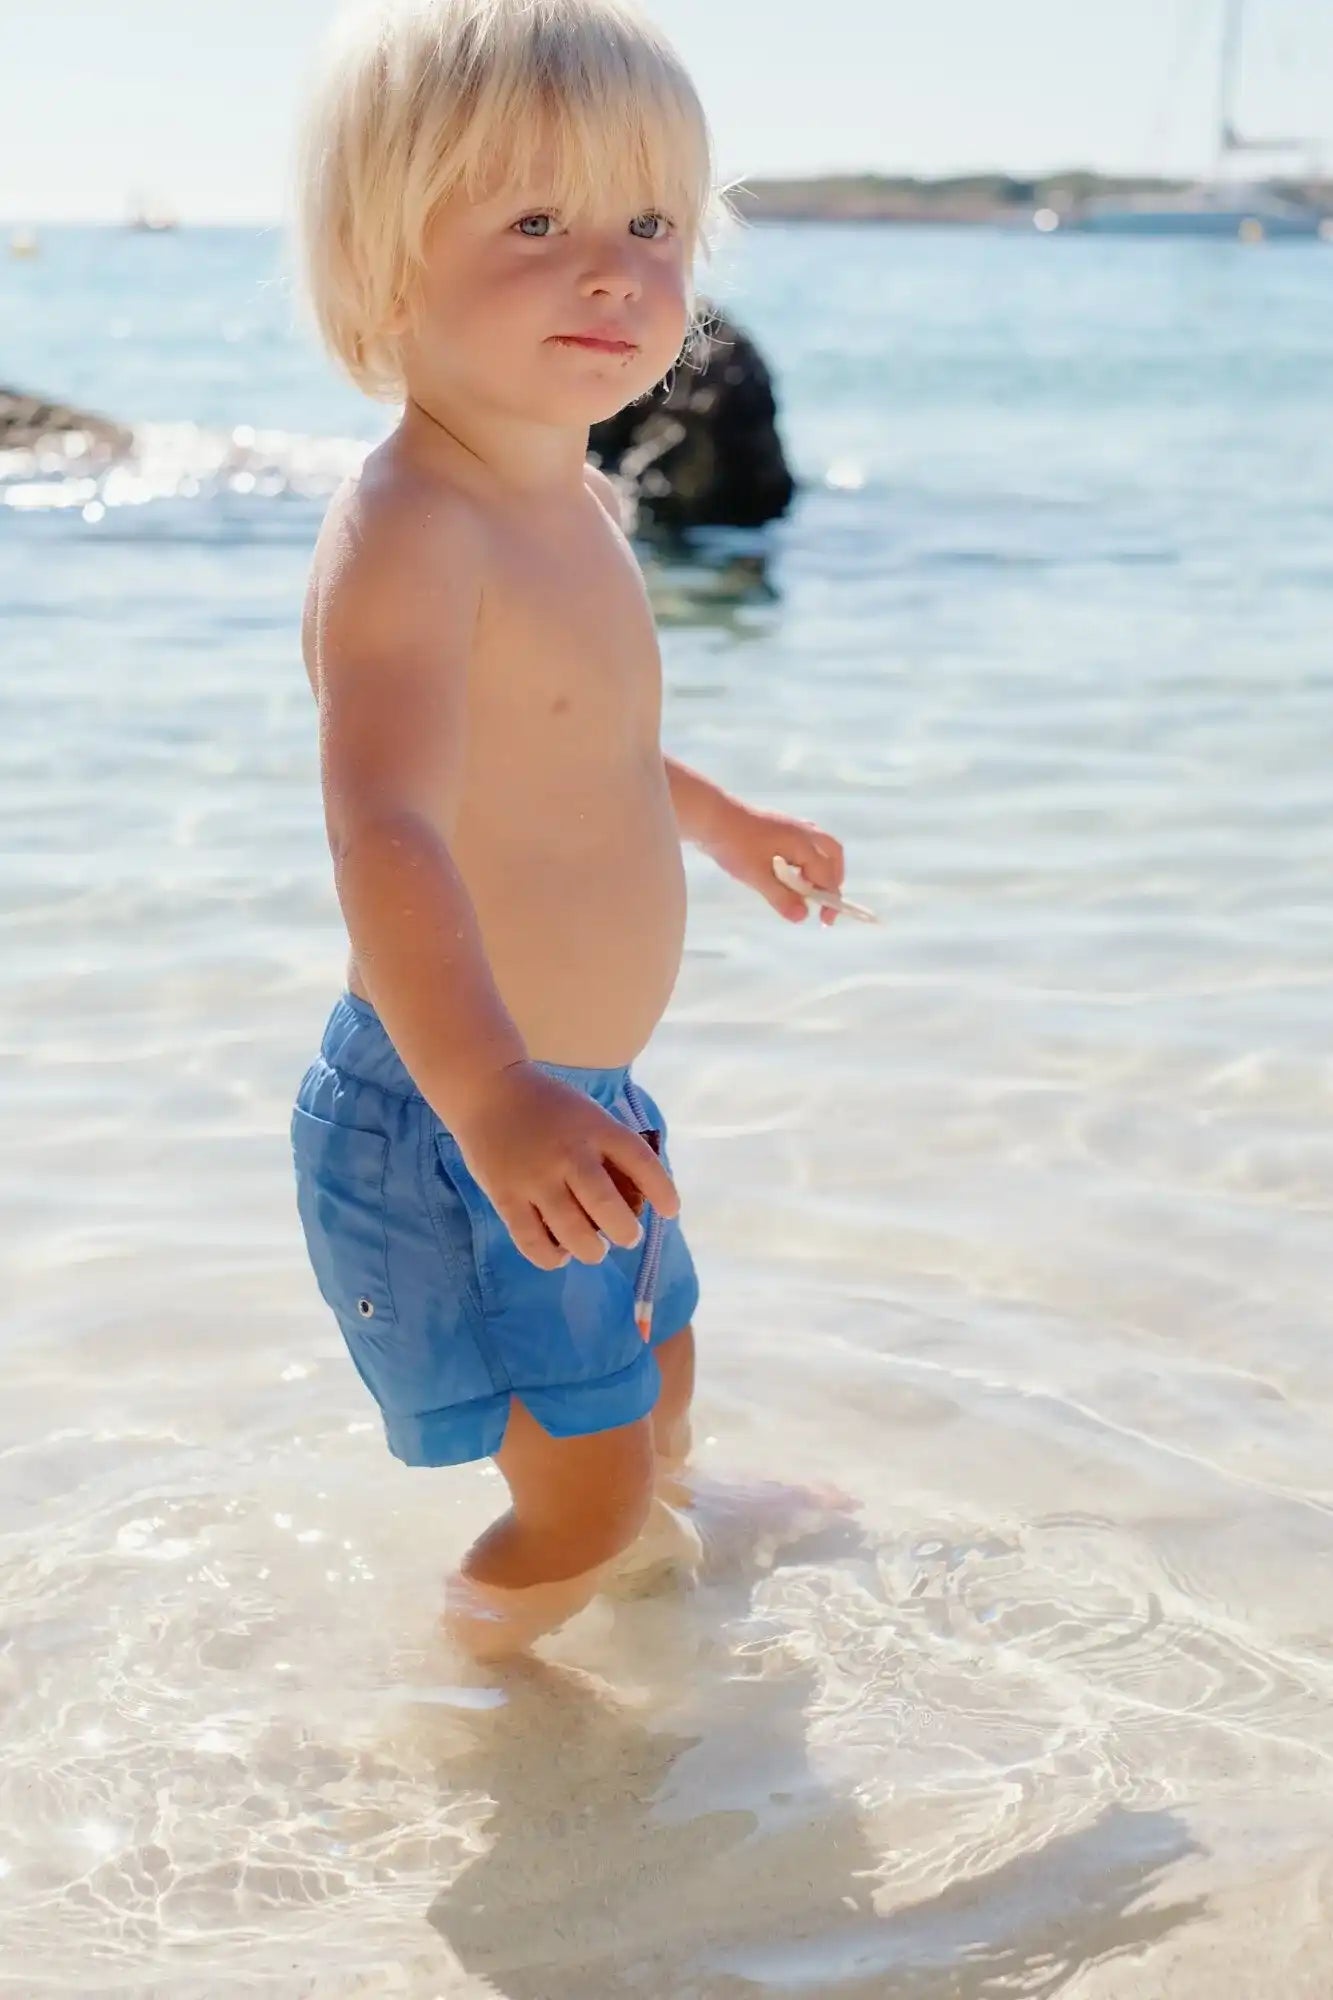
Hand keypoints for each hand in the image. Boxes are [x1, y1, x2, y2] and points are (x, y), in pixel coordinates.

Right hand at [450, 1062, 679, 1271]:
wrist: (488, 1090)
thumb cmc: (547, 1106)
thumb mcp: (588, 1114)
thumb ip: (610, 1149)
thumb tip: (638, 1196)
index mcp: (596, 1128)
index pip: (641, 1162)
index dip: (662, 1191)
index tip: (671, 1211)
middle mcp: (569, 1154)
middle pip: (606, 1207)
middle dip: (625, 1232)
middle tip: (626, 1236)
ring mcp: (535, 1178)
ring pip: (572, 1232)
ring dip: (591, 1250)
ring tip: (593, 1249)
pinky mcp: (506, 1196)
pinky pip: (532, 1241)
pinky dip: (551, 1257)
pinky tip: (560, 1254)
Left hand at [706, 802, 846, 925]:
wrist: (711, 816)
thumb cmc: (734, 845)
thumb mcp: (757, 876)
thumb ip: (781, 897)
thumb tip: (802, 917)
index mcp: (803, 843)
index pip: (826, 874)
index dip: (829, 899)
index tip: (825, 921)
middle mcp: (804, 832)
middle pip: (833, 855)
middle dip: (833, 880)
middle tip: (826, 903)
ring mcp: (792, 826)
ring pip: (820, 848)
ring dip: (820, 870)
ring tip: (808, 893)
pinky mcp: (780, 827)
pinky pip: (805, 845)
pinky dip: (806, 862)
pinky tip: (791, 877)